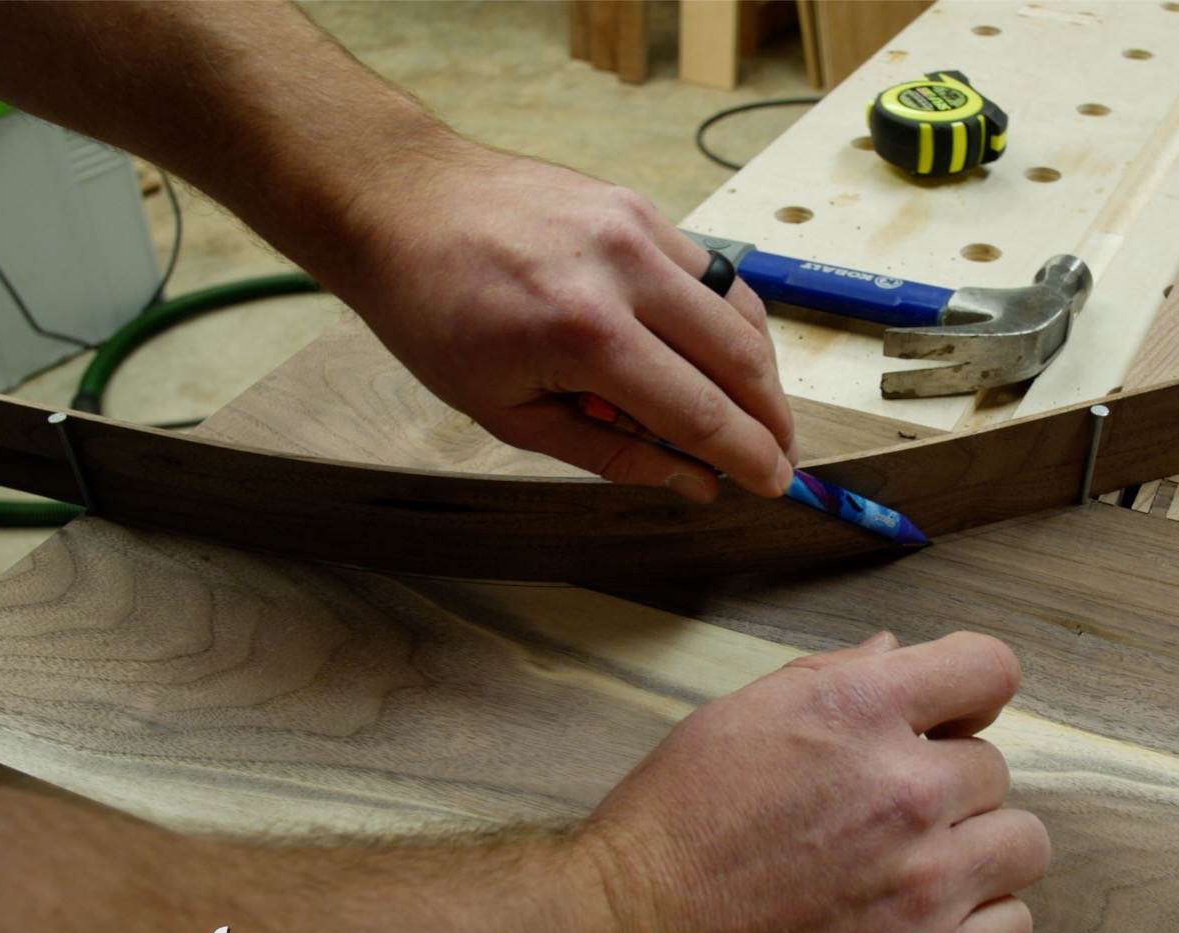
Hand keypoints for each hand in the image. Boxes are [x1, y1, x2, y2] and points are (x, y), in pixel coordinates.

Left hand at [331, 145, 796, 501]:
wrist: (398, 204)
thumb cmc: (435, 314)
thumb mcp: (508, 412)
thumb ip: (610, 452)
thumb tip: (693, 481)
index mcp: (584, 335)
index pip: (699, 410)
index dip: (747, 455)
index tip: (775, 483)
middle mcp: (623, 272)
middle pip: (738, 357)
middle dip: (770, 416)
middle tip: (780, 453)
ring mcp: (636, 227)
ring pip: (737, 307)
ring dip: (757, 367)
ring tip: (754, 409)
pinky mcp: (636, 205)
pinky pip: (708, 269)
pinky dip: (724, 316)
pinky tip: (714, 350)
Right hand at [572, 631, 1050, 932]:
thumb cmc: (664, 837)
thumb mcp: (734, 722)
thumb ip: (829, 682)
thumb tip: (898, 656)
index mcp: (856, 710)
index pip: (989, 668)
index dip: (969, 694)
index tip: (948, 721)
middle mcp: (905, 788)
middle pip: (993, 768)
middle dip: (948, 789)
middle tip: (886, 822)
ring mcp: (925, 883)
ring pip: (1022, 844)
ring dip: (978, 855)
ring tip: (916, 875)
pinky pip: (1013, 930)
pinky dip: (982, 927)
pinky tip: (927, 928)